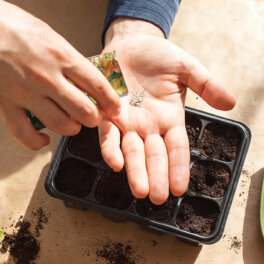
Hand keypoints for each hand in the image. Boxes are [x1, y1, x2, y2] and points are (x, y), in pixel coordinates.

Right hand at [0, 1, 119, 149]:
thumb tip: (90, 84)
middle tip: (94, 116)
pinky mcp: (7, 104)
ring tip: (73, 123)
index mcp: (62, 57)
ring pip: (62, 125)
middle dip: (94, 118)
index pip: (98, 86)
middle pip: (85, 111)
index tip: (115, 109)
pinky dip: (38, 143)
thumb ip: (72, 63)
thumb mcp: (54, 39)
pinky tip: (45, 139)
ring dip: (73, 128)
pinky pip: (25, 135)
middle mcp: (47, 77)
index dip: (112, 102)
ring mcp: (26, 93)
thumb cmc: (18, 28)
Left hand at [98, 19, 234, 204]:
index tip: (179, 188)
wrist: (132, 44)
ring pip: (132, 150)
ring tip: (140, 189)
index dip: (178, 167)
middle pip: (154, 155)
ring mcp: (128, 121)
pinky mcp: (108, 113)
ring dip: (135, 170)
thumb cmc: (159, 57)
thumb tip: (230, 102)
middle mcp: (149, 125)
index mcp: (170, 118)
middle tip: (157, 198)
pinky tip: (115, 162)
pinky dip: (110, 147)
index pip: (176, 148)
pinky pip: (108, 134)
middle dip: (155, 176)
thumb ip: (206, 84)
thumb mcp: (187, 68)